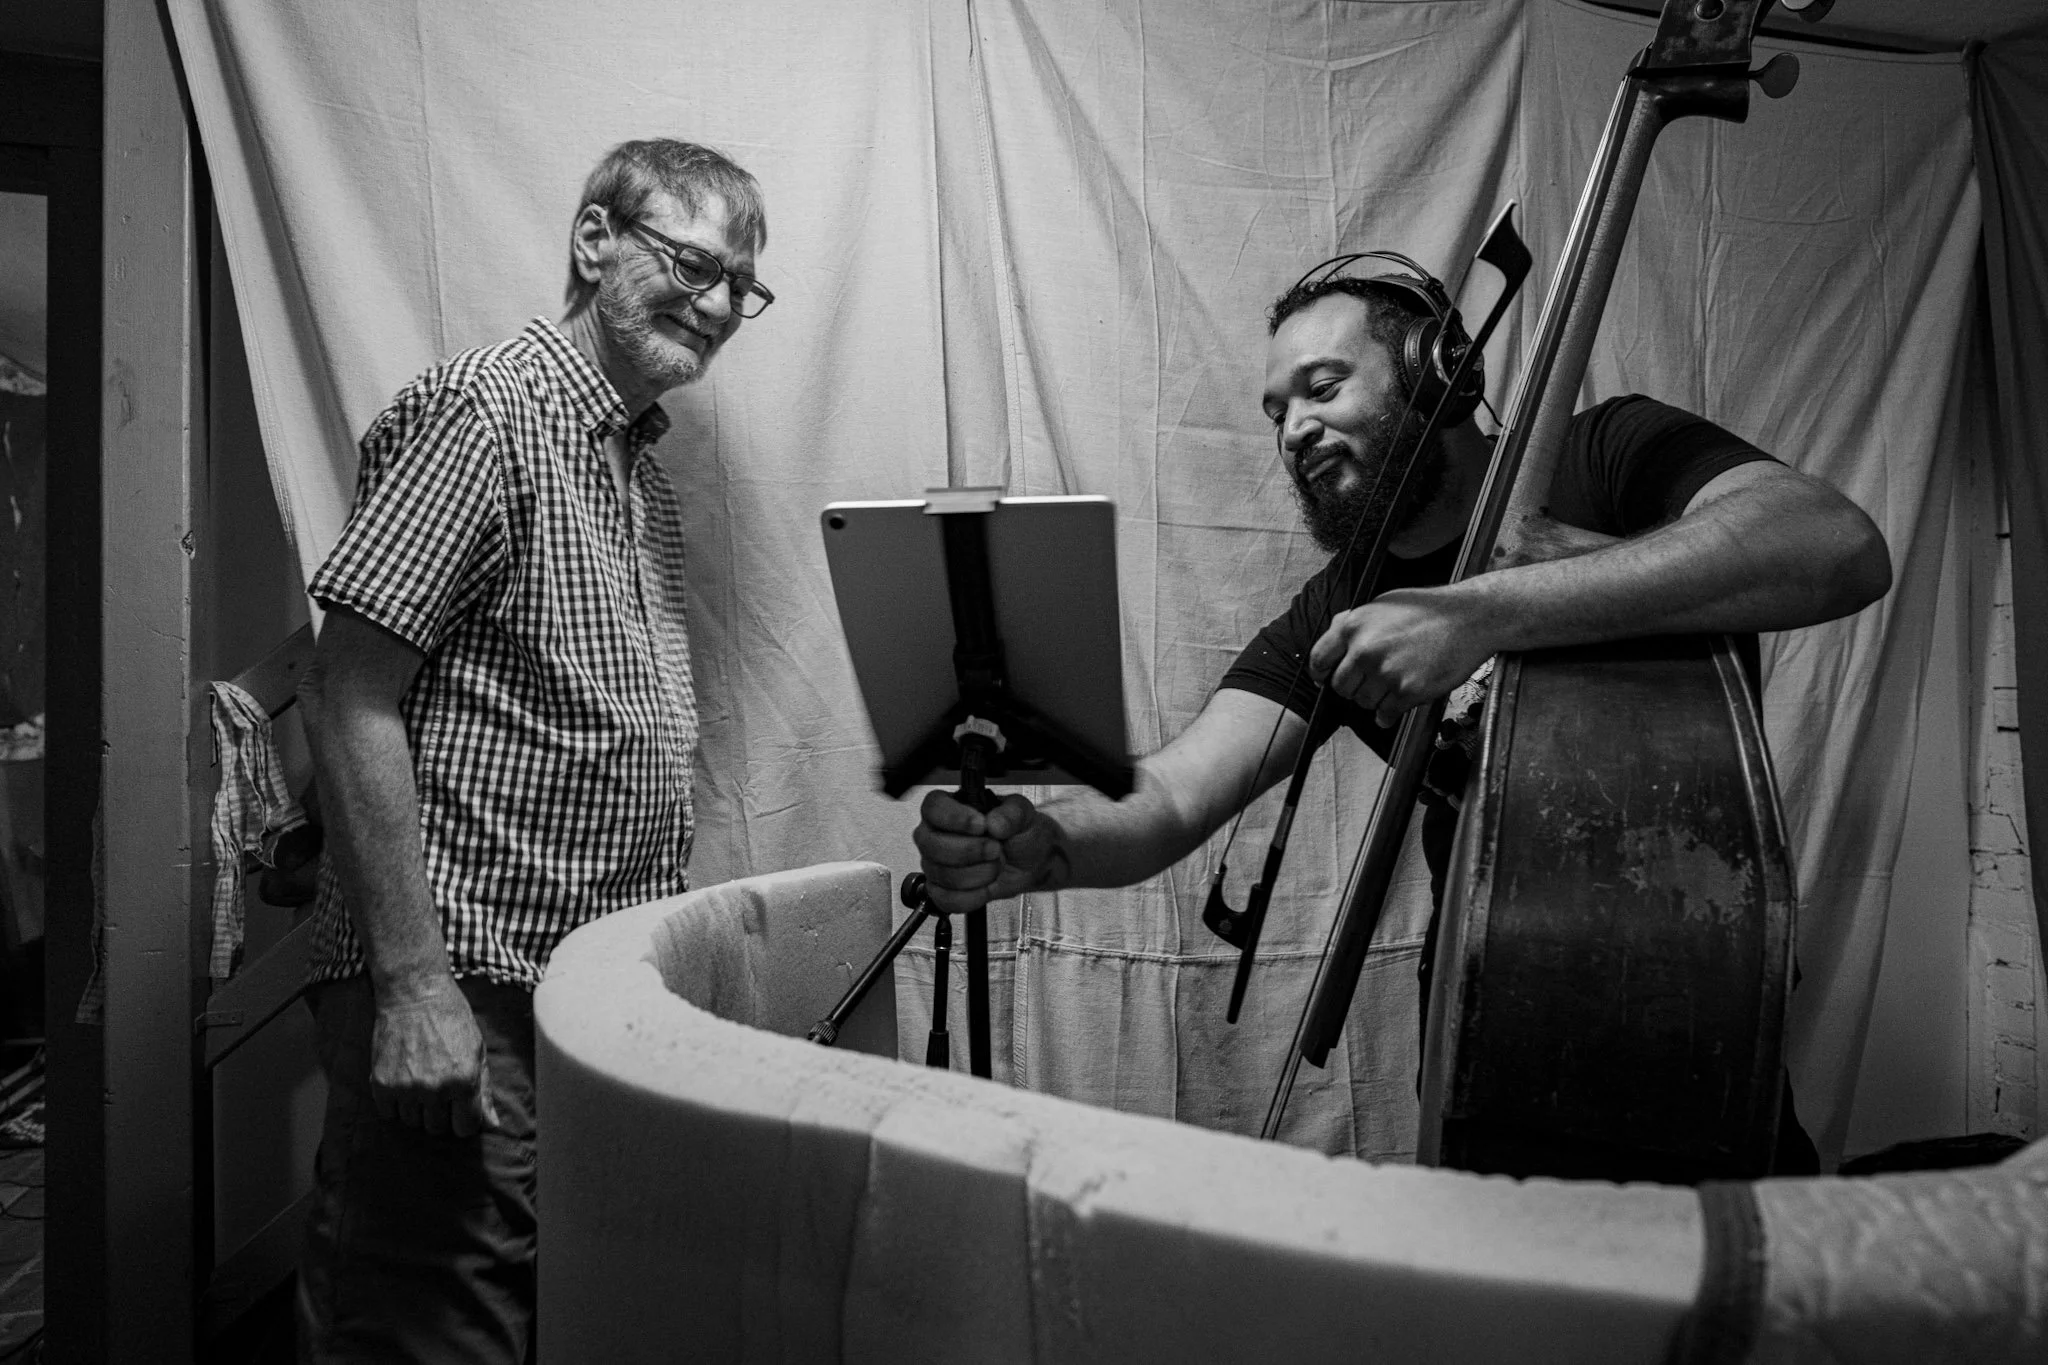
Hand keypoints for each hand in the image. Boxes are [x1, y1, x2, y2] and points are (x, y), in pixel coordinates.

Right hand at [369, 974, 499, 1136]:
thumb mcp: (477, 1050)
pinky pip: (389, 1113)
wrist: (414, 994)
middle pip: (438, 1128)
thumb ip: (483, 1091)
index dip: (464, 1120)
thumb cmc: (450, 1018)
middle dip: (441, 1113)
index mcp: (464, 1081)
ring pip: (413, 1122)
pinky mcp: (382, 1084)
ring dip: (417, 1108)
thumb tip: (492, 1125)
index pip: (465, 1128)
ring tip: (420, 1080)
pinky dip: (395, 1103)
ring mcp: (406, 1088)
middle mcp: (435, 1089)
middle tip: (439, 1089)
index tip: (460, 1111)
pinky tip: (403, 1081)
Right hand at [912, 789, 1063, 911]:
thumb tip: (994, 822)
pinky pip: (945, 899)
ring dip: (977, 875)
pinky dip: (973, 896)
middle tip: (995, 849)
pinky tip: (986, 886)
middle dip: (970, 851)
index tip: (980, 826)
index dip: (954, 818)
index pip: (933, 807)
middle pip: (931, 845)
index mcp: (949, 807)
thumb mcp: (1024, 815)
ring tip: (995, 866)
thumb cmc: (1020, 833)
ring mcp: (934, 863)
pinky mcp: (940, 890)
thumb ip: (1012, 813)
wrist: (1030, 862)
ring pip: (941, 874)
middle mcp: (935, 834)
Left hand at [1310, 585, 1494, 726]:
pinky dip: (1389, 713)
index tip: (1328, 677)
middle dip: (1353, 687)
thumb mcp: (1381, 604)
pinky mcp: (1408, 691)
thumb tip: (1332, 640)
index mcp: (1354, 626)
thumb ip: (1354, 623)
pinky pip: (1385, 715)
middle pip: (1340, 687)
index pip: (1319, 661)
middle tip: (1371, 680)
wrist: (1470, 618)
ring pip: (1363, 703)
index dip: (1322, 673)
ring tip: (1394, 682)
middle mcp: (1365, 650)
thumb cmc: (1429, 609)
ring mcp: (1386, 672)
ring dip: (1375, 699)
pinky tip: (1400, 699)